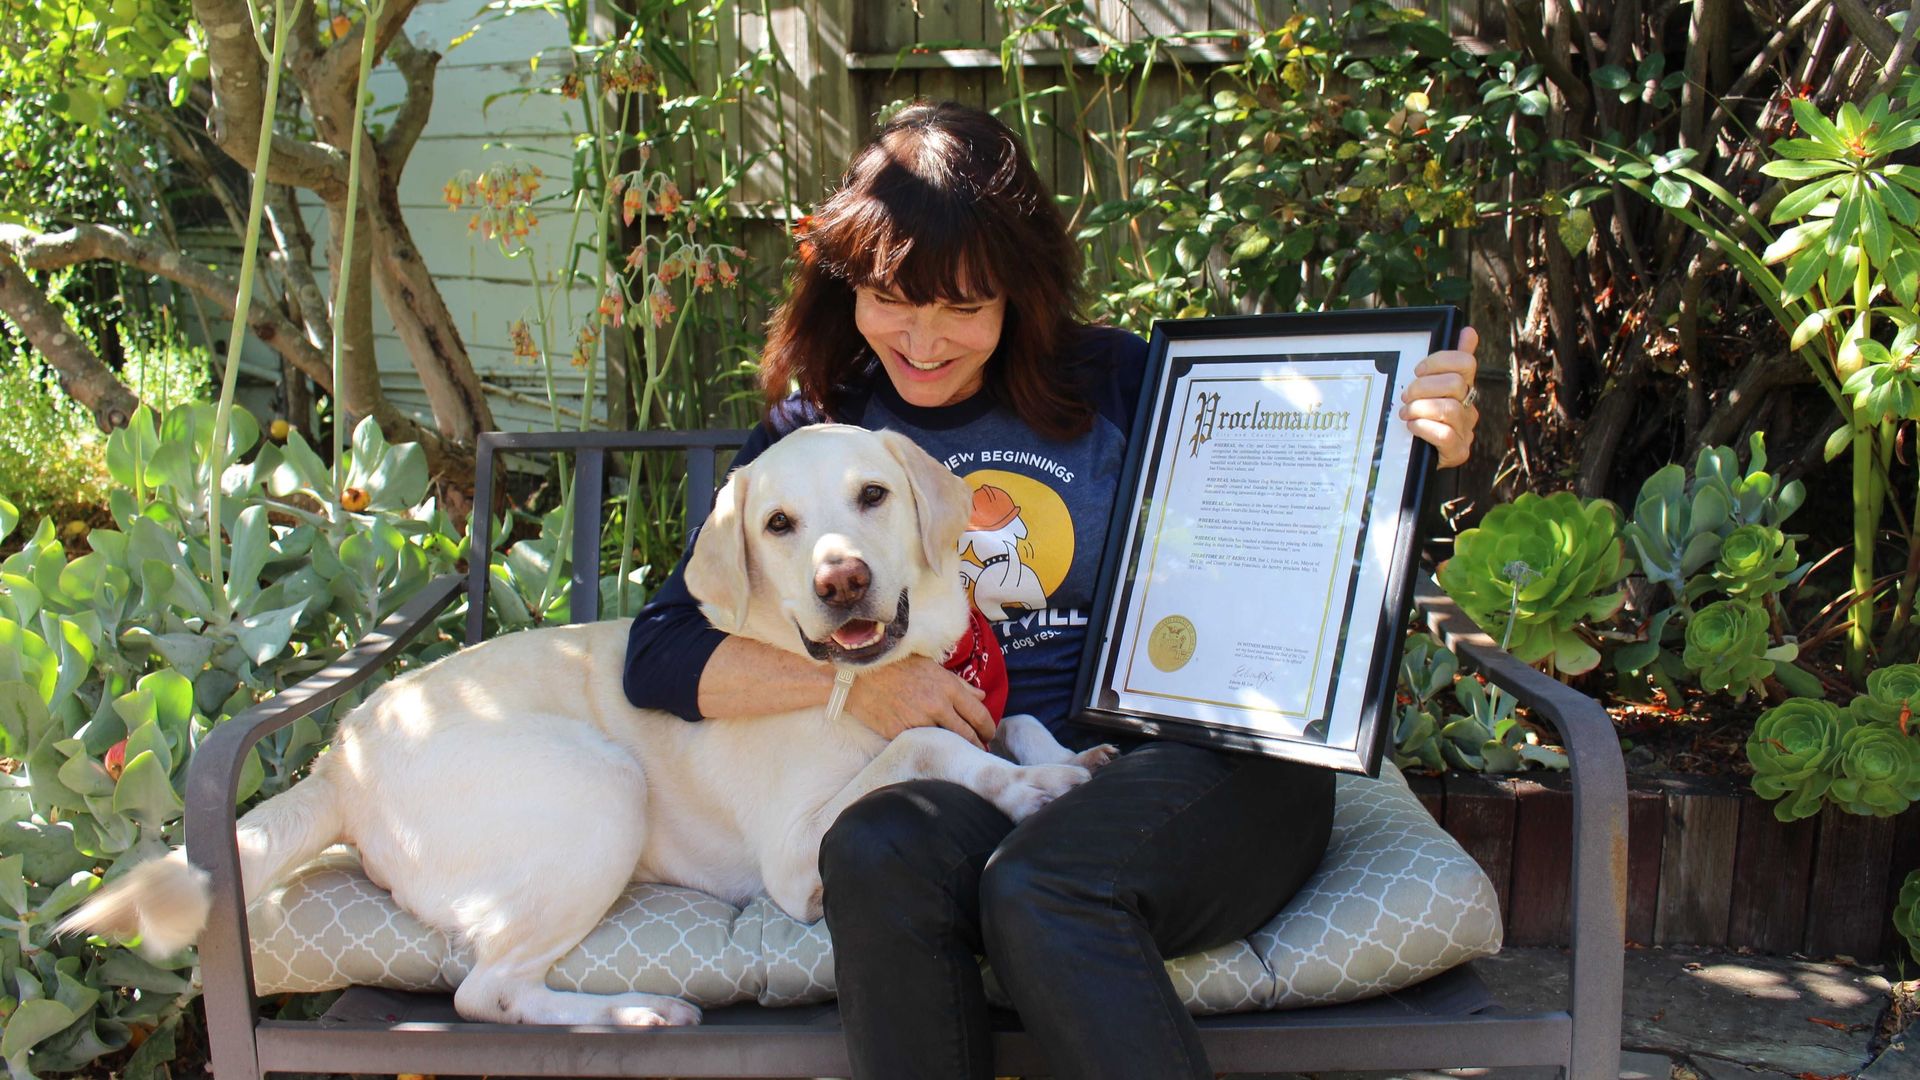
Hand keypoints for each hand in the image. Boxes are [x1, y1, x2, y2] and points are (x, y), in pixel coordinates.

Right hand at [846, 656, 994, 747]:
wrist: (859, 674)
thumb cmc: (897, 665)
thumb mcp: (931, 667)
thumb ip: (959, 684)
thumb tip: (981, 696)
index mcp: (948, 687)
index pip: (979, 715)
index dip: (988, 729)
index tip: (989, 735)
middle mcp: (937, 706)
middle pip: (967, 735)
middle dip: (977, 745)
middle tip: (980, 750)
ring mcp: (919, 722)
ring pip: (947, 744)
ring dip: (955, 750)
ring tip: (960, 753)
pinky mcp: (901, 734)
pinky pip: (922, 745)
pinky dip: (930, 749)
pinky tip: (934, 751)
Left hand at [1399, 325, 1480, 468]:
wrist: (1418, 457)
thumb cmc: (1423, 418)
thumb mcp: (1429, 389)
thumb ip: (1446, 362)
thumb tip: (1469, 331)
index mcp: (1464, 388)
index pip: (1465, 363)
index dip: (1438, 362)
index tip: (1417, 370)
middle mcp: (1469, 407)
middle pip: (1455, 384)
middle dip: (1422, 387)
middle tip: (1404, 396)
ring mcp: (1466, 431)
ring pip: (1449, 409)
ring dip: (1420, 408)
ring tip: (1404, 414)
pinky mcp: (1458, 452)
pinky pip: (1444, 435)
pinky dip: (1423, 428)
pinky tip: (1412, 427)